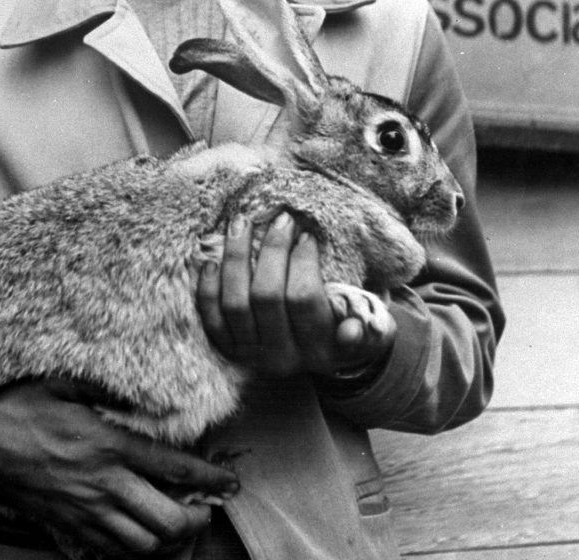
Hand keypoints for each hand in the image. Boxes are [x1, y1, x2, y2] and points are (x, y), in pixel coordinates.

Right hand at [0, 378, 238, 556]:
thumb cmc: (18, 402)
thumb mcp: (65, 379)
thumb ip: (109, 386)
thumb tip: (145, 390)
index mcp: (107, 443)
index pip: (173, 469)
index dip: (210, 480)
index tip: (231, 483)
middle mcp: (101, 483)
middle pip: (166, 519)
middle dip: (196, 518)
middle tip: (207, 506)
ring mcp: (82, 510)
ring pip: (141, 545)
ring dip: (170, 540)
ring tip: (182, 525)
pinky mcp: (65, 525)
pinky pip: (109, 553)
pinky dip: (134, 553)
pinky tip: (142, 538)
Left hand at [195, 212, 395, 378]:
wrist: (321, 360)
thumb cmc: (347, 332)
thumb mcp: (371, 334)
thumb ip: (370, 329)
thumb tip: (353, 330)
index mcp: (318, 350)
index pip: (304, 299)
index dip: (303, 262)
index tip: (307, 235)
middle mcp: (282, 357)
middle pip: (266, 297)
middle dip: (272, 250)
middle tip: (280, 219)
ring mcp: (251, 354)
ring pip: (234, 303)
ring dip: (235, 258)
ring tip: (242, 222)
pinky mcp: (228, 349)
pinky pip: (211, 316)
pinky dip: (208, 287)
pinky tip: (211, 259)